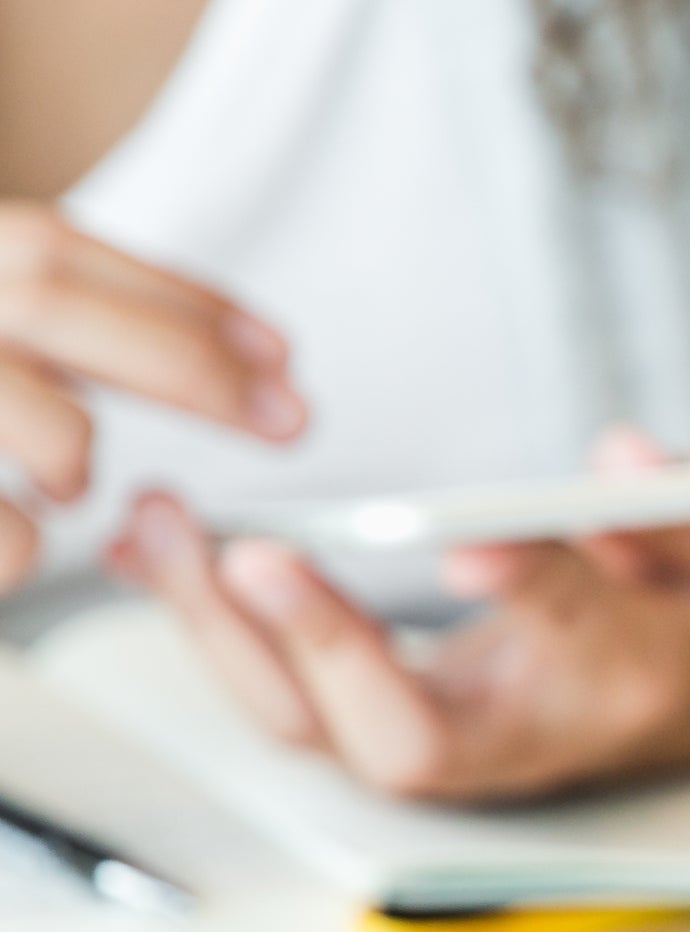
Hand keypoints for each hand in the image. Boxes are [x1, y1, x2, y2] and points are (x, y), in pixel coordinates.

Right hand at [0, 203, 303, 585]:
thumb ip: (44, 337)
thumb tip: (220, 368)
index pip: (55, 246)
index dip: (181, 299)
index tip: (280, 359)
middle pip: (44, 292)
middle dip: (185, 362)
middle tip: (283, 423)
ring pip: (8, 392)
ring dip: (71, 441)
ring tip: (79, 482)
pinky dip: (15, 543)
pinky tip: (21, 546)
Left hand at [112, 428, 689, 801]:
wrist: (663, 682)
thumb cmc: (683, 596)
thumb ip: (686, 491)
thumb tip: (626, 454)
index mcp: (627, 676)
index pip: (577, 636)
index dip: (530, 586)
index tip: (472, 539)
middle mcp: (524, 737)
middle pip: (407, 742)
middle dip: (325, 651)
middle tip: (258, 556)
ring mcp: (444, 752)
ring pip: (316, 731)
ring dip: (229, 636)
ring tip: (168, 524)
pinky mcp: (377, 731)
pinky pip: (280, 703)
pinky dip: (209, 628)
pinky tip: (160, 546)